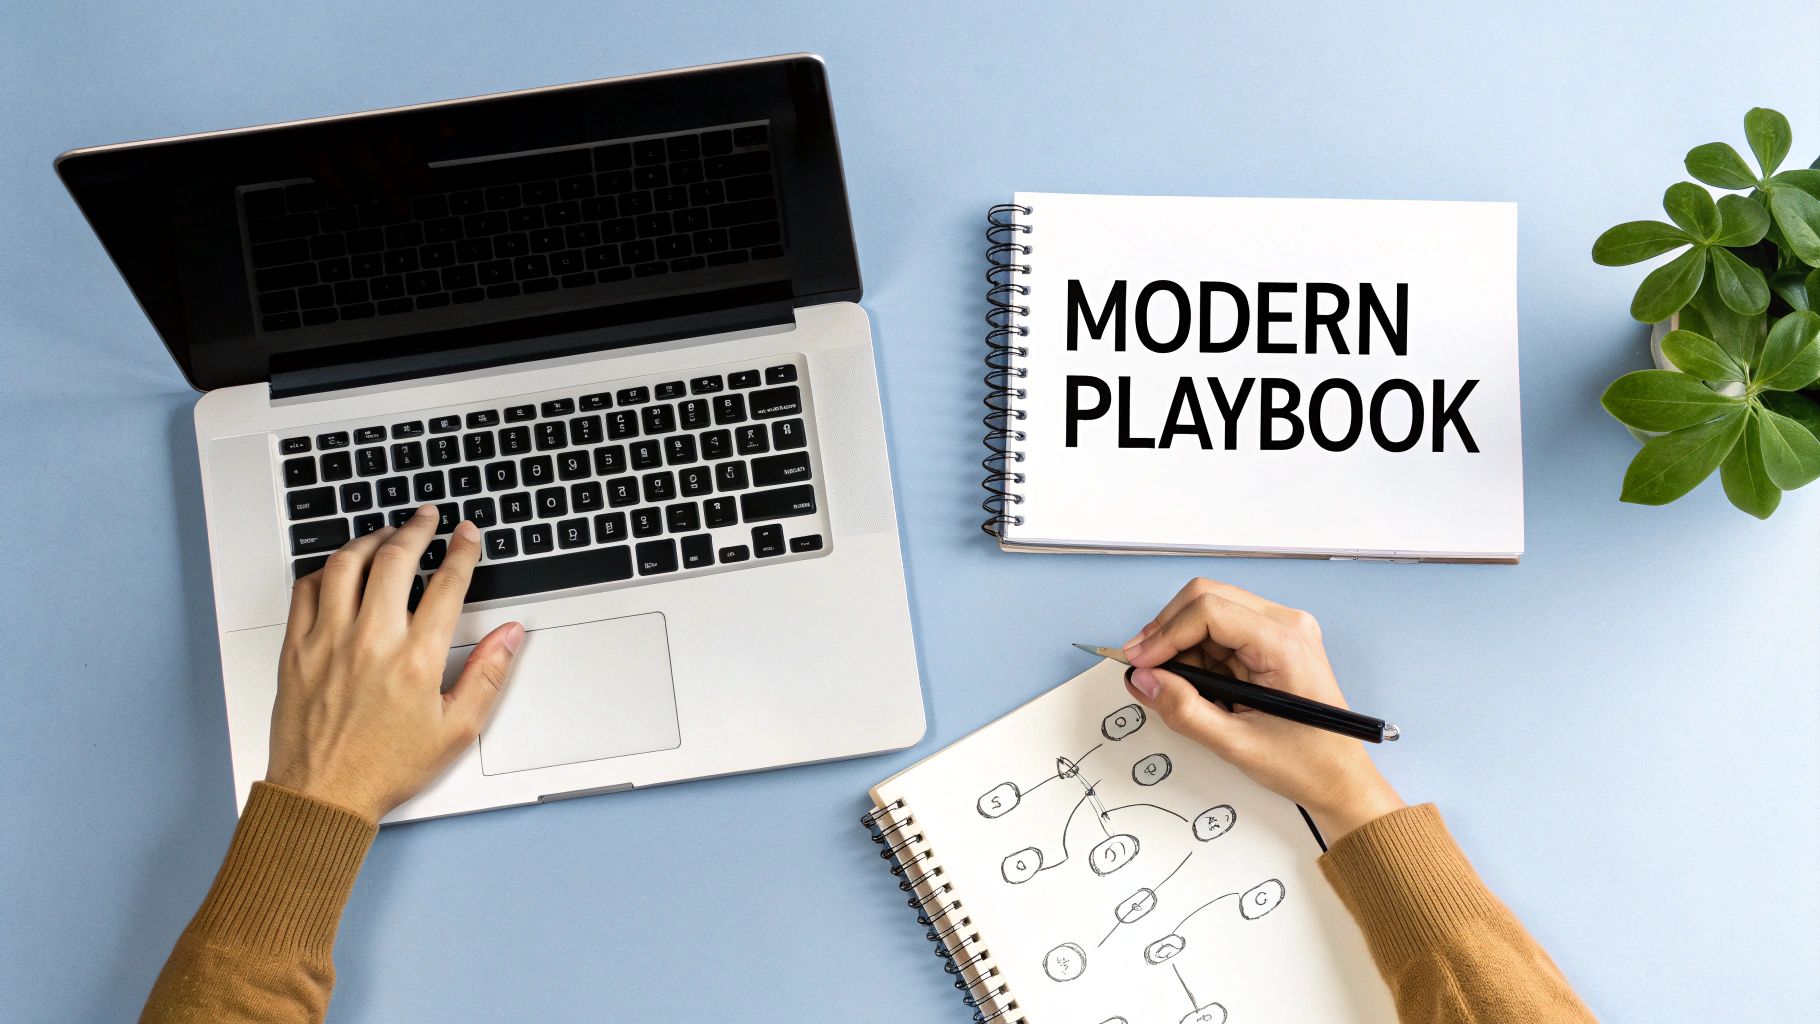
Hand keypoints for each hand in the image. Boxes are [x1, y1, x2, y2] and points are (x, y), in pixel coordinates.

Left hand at [265, 504, 523, 820]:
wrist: (323, 797)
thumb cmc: (386, 769)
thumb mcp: (456, 730)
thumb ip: (488, 676)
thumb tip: (510, 636)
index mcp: (415, 660)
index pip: (446, 585)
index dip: (462, 551)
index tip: (467, 535)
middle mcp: (370, 642)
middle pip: (394, 559)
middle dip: (416, 528)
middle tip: (427, 518)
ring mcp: (328, 641)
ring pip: (346, 564)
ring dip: (370, 540)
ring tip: (386, 535)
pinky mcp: (296, 649)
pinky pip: (305, 590)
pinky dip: (325, 569)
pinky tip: (339, 569)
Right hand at [1122, 578, 1403, 841]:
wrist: (1341, 779)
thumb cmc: (1308, 762)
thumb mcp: (1236, 744)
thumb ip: (1184, 710)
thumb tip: (1145, 680)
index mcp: (1285, 644)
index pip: (1209, 609)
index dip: (1165, 633)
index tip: (1140, 661)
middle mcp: (1286, 625)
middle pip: (1206, 598)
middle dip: (1167, 631)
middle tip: (1144, 667)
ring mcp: (1281, 630)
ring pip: (1209, 612)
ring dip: (1181, 644)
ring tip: (1177, 686)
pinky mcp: (1272, 641)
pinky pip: (1221, 631)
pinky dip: (1197, 653)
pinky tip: (1199, 685)